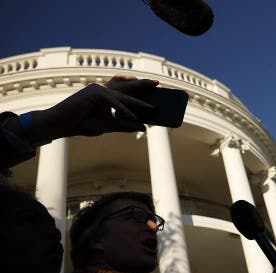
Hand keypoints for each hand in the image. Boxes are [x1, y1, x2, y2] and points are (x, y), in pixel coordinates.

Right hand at [33, 76, 157, 139]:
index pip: (127, 92)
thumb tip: (143, 127)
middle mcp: (103, 89)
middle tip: (158, 85)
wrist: (61, 125)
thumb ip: (125, 125)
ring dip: (137, 102)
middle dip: (143, 86)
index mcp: (107, 94)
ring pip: (122, 96)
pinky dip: (123, 109)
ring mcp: (98, 89)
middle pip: (127, 88)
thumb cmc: (82, 123)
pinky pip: (112, 102)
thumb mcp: (108, 126)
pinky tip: (133, 116)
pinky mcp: (93, 92)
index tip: (156, 92)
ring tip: (152, 108)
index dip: (141, 91)